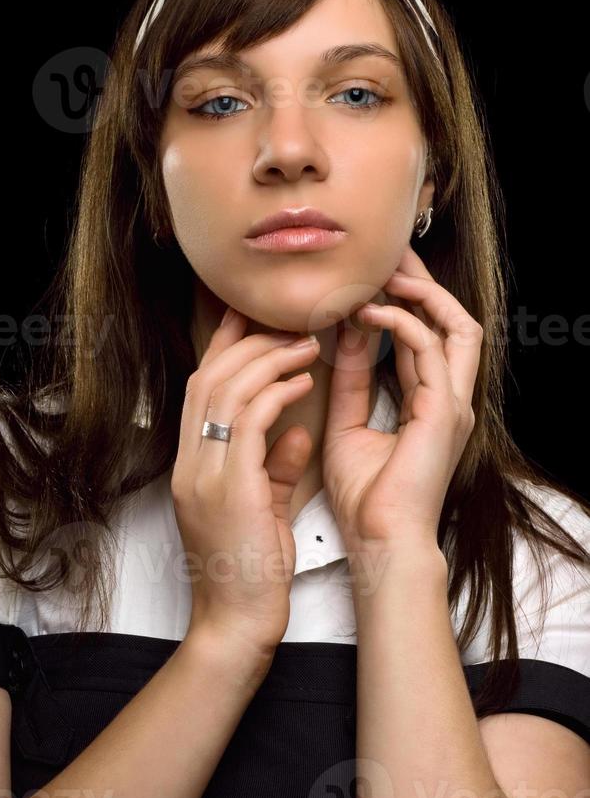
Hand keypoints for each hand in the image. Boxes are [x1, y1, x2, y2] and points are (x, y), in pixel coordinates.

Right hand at [171, 312, 319, 656]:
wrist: (236, 626)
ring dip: (269, 360)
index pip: (200, 390)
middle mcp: (191, 464)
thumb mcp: (263, 509)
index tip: (248, 317)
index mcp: (193, 466)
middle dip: (248, 342)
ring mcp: (203, 475)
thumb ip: (275, 467)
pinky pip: (251, 421)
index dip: (223, 347)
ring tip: (305, 346)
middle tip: (288, 325)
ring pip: (227, 391)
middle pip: (209, 379)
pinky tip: (305, 383)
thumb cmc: (251, 572)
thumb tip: (295, 430)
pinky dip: (277, 393)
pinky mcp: (228, 489)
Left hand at [322, 244, 482, 550]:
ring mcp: (453, 404)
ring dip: (420, 294)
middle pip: (452, 322)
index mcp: (430, 404)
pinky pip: (433, 349)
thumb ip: (349, 380)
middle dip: (422, 284)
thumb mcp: (347, 424)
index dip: (403, 302)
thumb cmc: (365, 497)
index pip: (427, 337)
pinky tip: (370, 312)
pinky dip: (403, 322)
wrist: (379, 541)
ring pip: (456, 326)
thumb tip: (341, 335)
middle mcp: (449, 399)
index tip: (369, 277)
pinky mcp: (444, 411)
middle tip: (386, 256)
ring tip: (382, 274)